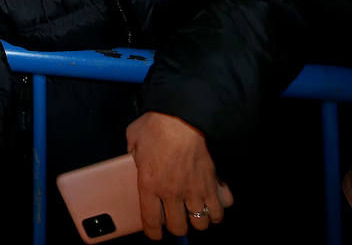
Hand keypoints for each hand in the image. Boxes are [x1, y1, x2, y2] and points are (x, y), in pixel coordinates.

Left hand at [127, 111, 232, 238]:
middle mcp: (172, 193)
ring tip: (194, 213)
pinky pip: (219, 210)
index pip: (151, 222)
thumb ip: (132, 153)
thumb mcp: (133, 138)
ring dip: (197, 221)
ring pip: (200, 224)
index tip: (156, 233)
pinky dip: (216, 212)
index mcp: (149, 185)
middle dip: (177, 227)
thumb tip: (133, 156)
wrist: (184, 117)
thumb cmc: (156, 126)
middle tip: (176, 218)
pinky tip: (212, 205)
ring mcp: (194, 190)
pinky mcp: (212, 184)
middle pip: (178, 228)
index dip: (153, 232)